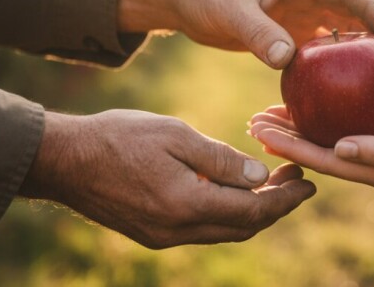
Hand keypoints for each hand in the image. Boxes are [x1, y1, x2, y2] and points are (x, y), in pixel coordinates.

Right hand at [20, 110, 315, 248]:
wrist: (64, 161)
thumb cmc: (118, 137)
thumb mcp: (174, 135)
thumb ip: (219, 159)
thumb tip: (258, 177)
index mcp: (186, 205)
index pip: (253, 211)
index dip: (286, 199)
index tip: (310, 182)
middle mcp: (177, 231)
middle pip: (243, 228)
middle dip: (275, 206)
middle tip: (297, 180)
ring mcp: (162, 237)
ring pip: (223, 232)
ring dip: (252, 211)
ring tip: (272, 183)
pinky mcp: (151, 234)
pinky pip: (201, 230)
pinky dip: (225, 213)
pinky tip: (232, 189)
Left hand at [118, 0, 373, 67]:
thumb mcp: (228, 12)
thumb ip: (258, 33)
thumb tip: (288, 60)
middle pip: (354, 7)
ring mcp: (299, 8)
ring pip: (341, 26)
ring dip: (363, 46)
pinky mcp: (289, 27)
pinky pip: (321, 44)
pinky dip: (337, 60)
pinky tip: (348, 84)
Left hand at [249, 77, 373, 194]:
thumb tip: (338, 150)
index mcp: (372, 166)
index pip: (320, 158)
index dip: (289, 148)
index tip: (259, 132)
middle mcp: (370, 148)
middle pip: (319, 139)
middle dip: (287, 130)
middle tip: (253, 116)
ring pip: (335, 115)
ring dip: (306, 108)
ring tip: (273, 97)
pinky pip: (359, 93)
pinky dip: (337, 85)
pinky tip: (318, 67)